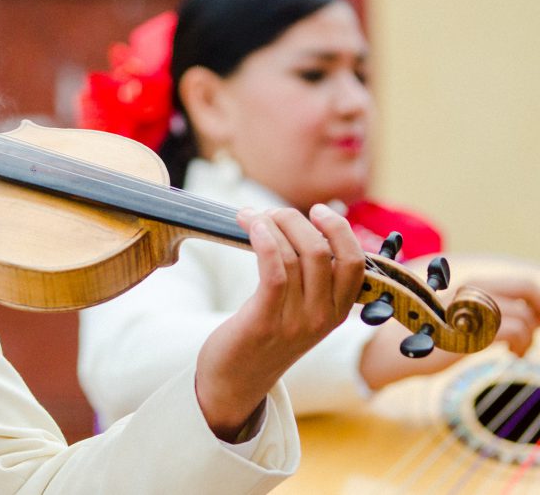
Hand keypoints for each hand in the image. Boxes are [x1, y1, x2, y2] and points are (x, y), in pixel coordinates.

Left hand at [194, 204, 363, 440]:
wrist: (235, 382)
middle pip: (322, 251)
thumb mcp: (300, 311)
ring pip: (296, 255)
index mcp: (338, 312)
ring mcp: (296, 322)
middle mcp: (323, 317)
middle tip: (271, 214)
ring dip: (272, 225)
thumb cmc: (265, 336)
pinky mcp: (266, 321)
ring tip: (251, 217)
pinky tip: (249, 225)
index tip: (318, 210)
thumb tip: (307, 227)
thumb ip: (311, 278)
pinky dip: (264, 239)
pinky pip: (274, 270)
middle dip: (295, 220)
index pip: (356, 262)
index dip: (339, 229)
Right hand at [360, 261, 539, 389]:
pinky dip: (519, 344)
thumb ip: (481, 311)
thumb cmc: (422, 336)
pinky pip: (512, 330)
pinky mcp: (465, 329)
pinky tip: (510, 355)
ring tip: (518, 350)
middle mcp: (469, 290)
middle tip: (538, 330)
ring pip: (522, 314)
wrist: (388, 350)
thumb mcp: (455, 318)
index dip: (536, 301)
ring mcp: (467, 308)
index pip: (519, 283)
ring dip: (528, 336)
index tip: (537, 320)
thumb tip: (523, 317)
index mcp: (469, 285)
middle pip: (526, 287)